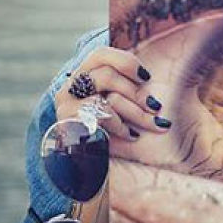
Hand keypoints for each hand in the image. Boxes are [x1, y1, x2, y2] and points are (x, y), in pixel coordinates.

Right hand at [53, 47, 169, 143]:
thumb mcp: (119, 103)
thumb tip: (151, 76)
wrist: (85, 167)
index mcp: (83, 75)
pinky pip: (102, 117)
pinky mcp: (69, 123)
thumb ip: (129, 86)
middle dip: (137, 92)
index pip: (101, 55)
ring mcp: (66, 104)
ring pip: (107, 98)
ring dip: (137, 112)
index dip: (126, 62)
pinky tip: (132, 135)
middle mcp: (70, 86)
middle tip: (156, 107)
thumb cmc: (111, 131)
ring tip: (154, 123)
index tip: (147, 77)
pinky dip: (121, 126)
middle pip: (107, 76)